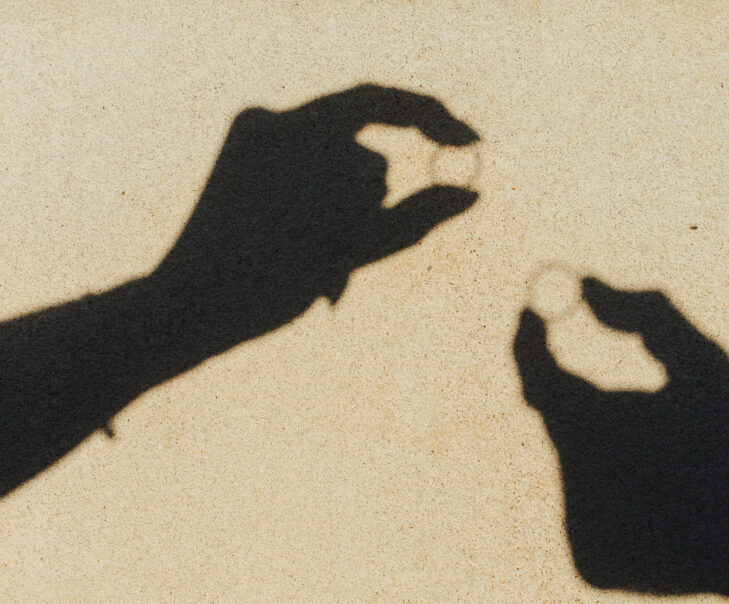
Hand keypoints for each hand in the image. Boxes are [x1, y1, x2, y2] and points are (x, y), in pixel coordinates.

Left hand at [153, 85, 478, 338]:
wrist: (188, 308)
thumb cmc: (269, 285)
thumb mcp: (351, 249)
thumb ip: (418, 216)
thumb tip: (472, 194)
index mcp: (292, 131)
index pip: (380, 102)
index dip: (433, 120)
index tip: (471, 145)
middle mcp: (270, 120)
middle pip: (362, 148)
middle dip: (373, 198)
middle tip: (352, 253)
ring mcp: (254, 137)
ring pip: (338, 166)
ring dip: (346, 210)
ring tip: (321, 259)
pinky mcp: (244, 156)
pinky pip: (311, 170)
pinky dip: (324, 206)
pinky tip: (309, 244)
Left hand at [514, 277, 728, 595]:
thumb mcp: (704, 363)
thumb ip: (644, 313)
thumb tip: (586, 286)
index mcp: (598, 430)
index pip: (538, 376)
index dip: (529, 342)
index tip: (530, 315)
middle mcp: (575, 489)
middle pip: (562, 424)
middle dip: (593, 404)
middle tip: (652, 409)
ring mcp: (578, 535)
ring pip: (579, 468)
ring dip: (613, 454)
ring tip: (683, 474)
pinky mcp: (590, 568)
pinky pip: (591, 511)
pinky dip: (620, 498)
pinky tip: (672, 511)